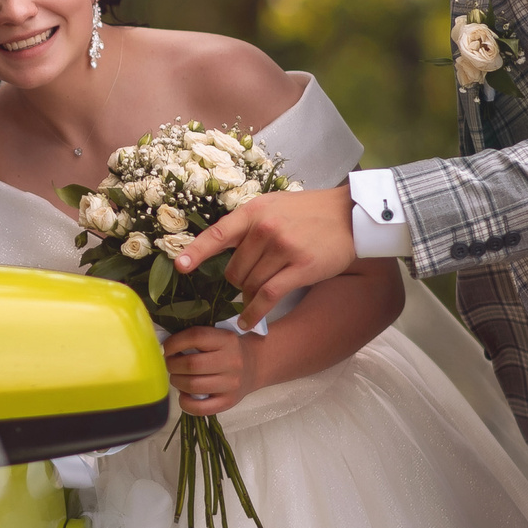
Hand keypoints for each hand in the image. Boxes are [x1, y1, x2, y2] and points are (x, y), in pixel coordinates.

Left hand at [165, 325, 259, 415]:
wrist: (255, 365)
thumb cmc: (228, 349)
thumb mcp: (218, 336)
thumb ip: (196, 339)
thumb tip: (164, 347)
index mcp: (226, 340)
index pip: (195, 337)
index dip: (174, 343)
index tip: (165, 348)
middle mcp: (231, 362)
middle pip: (191, 365)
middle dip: (172, 365)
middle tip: (170, 364)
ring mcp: (231, 384)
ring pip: (192, 386)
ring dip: (176, 382)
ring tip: (177, 377)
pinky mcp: (228, 402)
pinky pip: (200, 408)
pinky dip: (185, 402)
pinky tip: (184, 394)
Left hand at [172, 186, 359, 315]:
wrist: (348, 215)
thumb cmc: (308, 212)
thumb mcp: (273, 206)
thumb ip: (249, 224)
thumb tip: (222, 247)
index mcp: (254, 212)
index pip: (218, 234)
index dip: (196, 251)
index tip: (179, 266)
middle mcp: (265, 229)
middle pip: (234, 270)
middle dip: (237, 281)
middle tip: (249, 280)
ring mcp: (283, 248)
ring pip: (251, 285)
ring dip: (250, 295)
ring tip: (257, 294)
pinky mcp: (301, 267)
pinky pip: (268, 296)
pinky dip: (255, 313)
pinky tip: (248, 322)